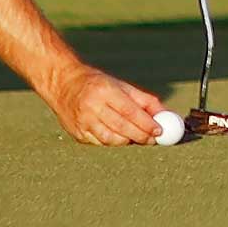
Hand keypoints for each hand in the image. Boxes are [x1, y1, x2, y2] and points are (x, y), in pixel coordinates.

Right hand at [42, 64, 164, 145]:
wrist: (61, 84)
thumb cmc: (95, 83)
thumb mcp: (119, 85)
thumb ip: (143, 100)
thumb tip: (165, 114)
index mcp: (103, 90)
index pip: (130, 111)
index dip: (146, 123)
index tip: (159, 130)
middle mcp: (91, 106)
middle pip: (122, 128)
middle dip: (141, 135)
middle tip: (153, 139)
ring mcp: (82, 121)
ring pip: (112, 139)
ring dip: (128, 141)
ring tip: (136, 136)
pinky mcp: (77, 133)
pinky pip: (101, 143)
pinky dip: (113, 142)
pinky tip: (118, 136)